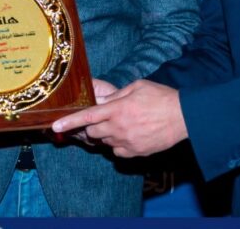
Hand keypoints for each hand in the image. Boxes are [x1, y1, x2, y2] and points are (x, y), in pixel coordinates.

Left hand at [51, 80, 187, 157]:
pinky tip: (130, 135)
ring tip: (123, 123)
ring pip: (105, 141)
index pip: (87, 117)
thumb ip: (116, 95)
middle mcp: (119, 127)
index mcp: (118, 109)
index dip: (69, 122)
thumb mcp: (137, 87)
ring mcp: (127, 142)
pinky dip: (118, 144)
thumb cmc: (161, 97)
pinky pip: (117, 151)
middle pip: (93, 131)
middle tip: (106, 117)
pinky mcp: (135, 152)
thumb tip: (103, 101)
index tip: (55, 125)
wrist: (184, 117)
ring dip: (107, 133)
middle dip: (93, 125)